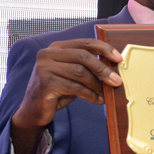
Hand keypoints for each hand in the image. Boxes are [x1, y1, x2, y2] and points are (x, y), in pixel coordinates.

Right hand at [11, 39, 122, 153]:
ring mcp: (44, 68)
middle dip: (103, 69)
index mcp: (56, 48)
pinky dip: (90, 95)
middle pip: (83, 57)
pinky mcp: (45, 84)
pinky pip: (75, 87)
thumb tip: (113, 69)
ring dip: (97, 85)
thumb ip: (86, 68)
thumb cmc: (57, 91)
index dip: (104, 49)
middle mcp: (47, 54)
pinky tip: (98, 100)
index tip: (119, 58)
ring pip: (80, 73)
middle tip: (117, 81)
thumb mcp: (72, 75)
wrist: (34, 110)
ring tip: (105, 94)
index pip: (84, 43)